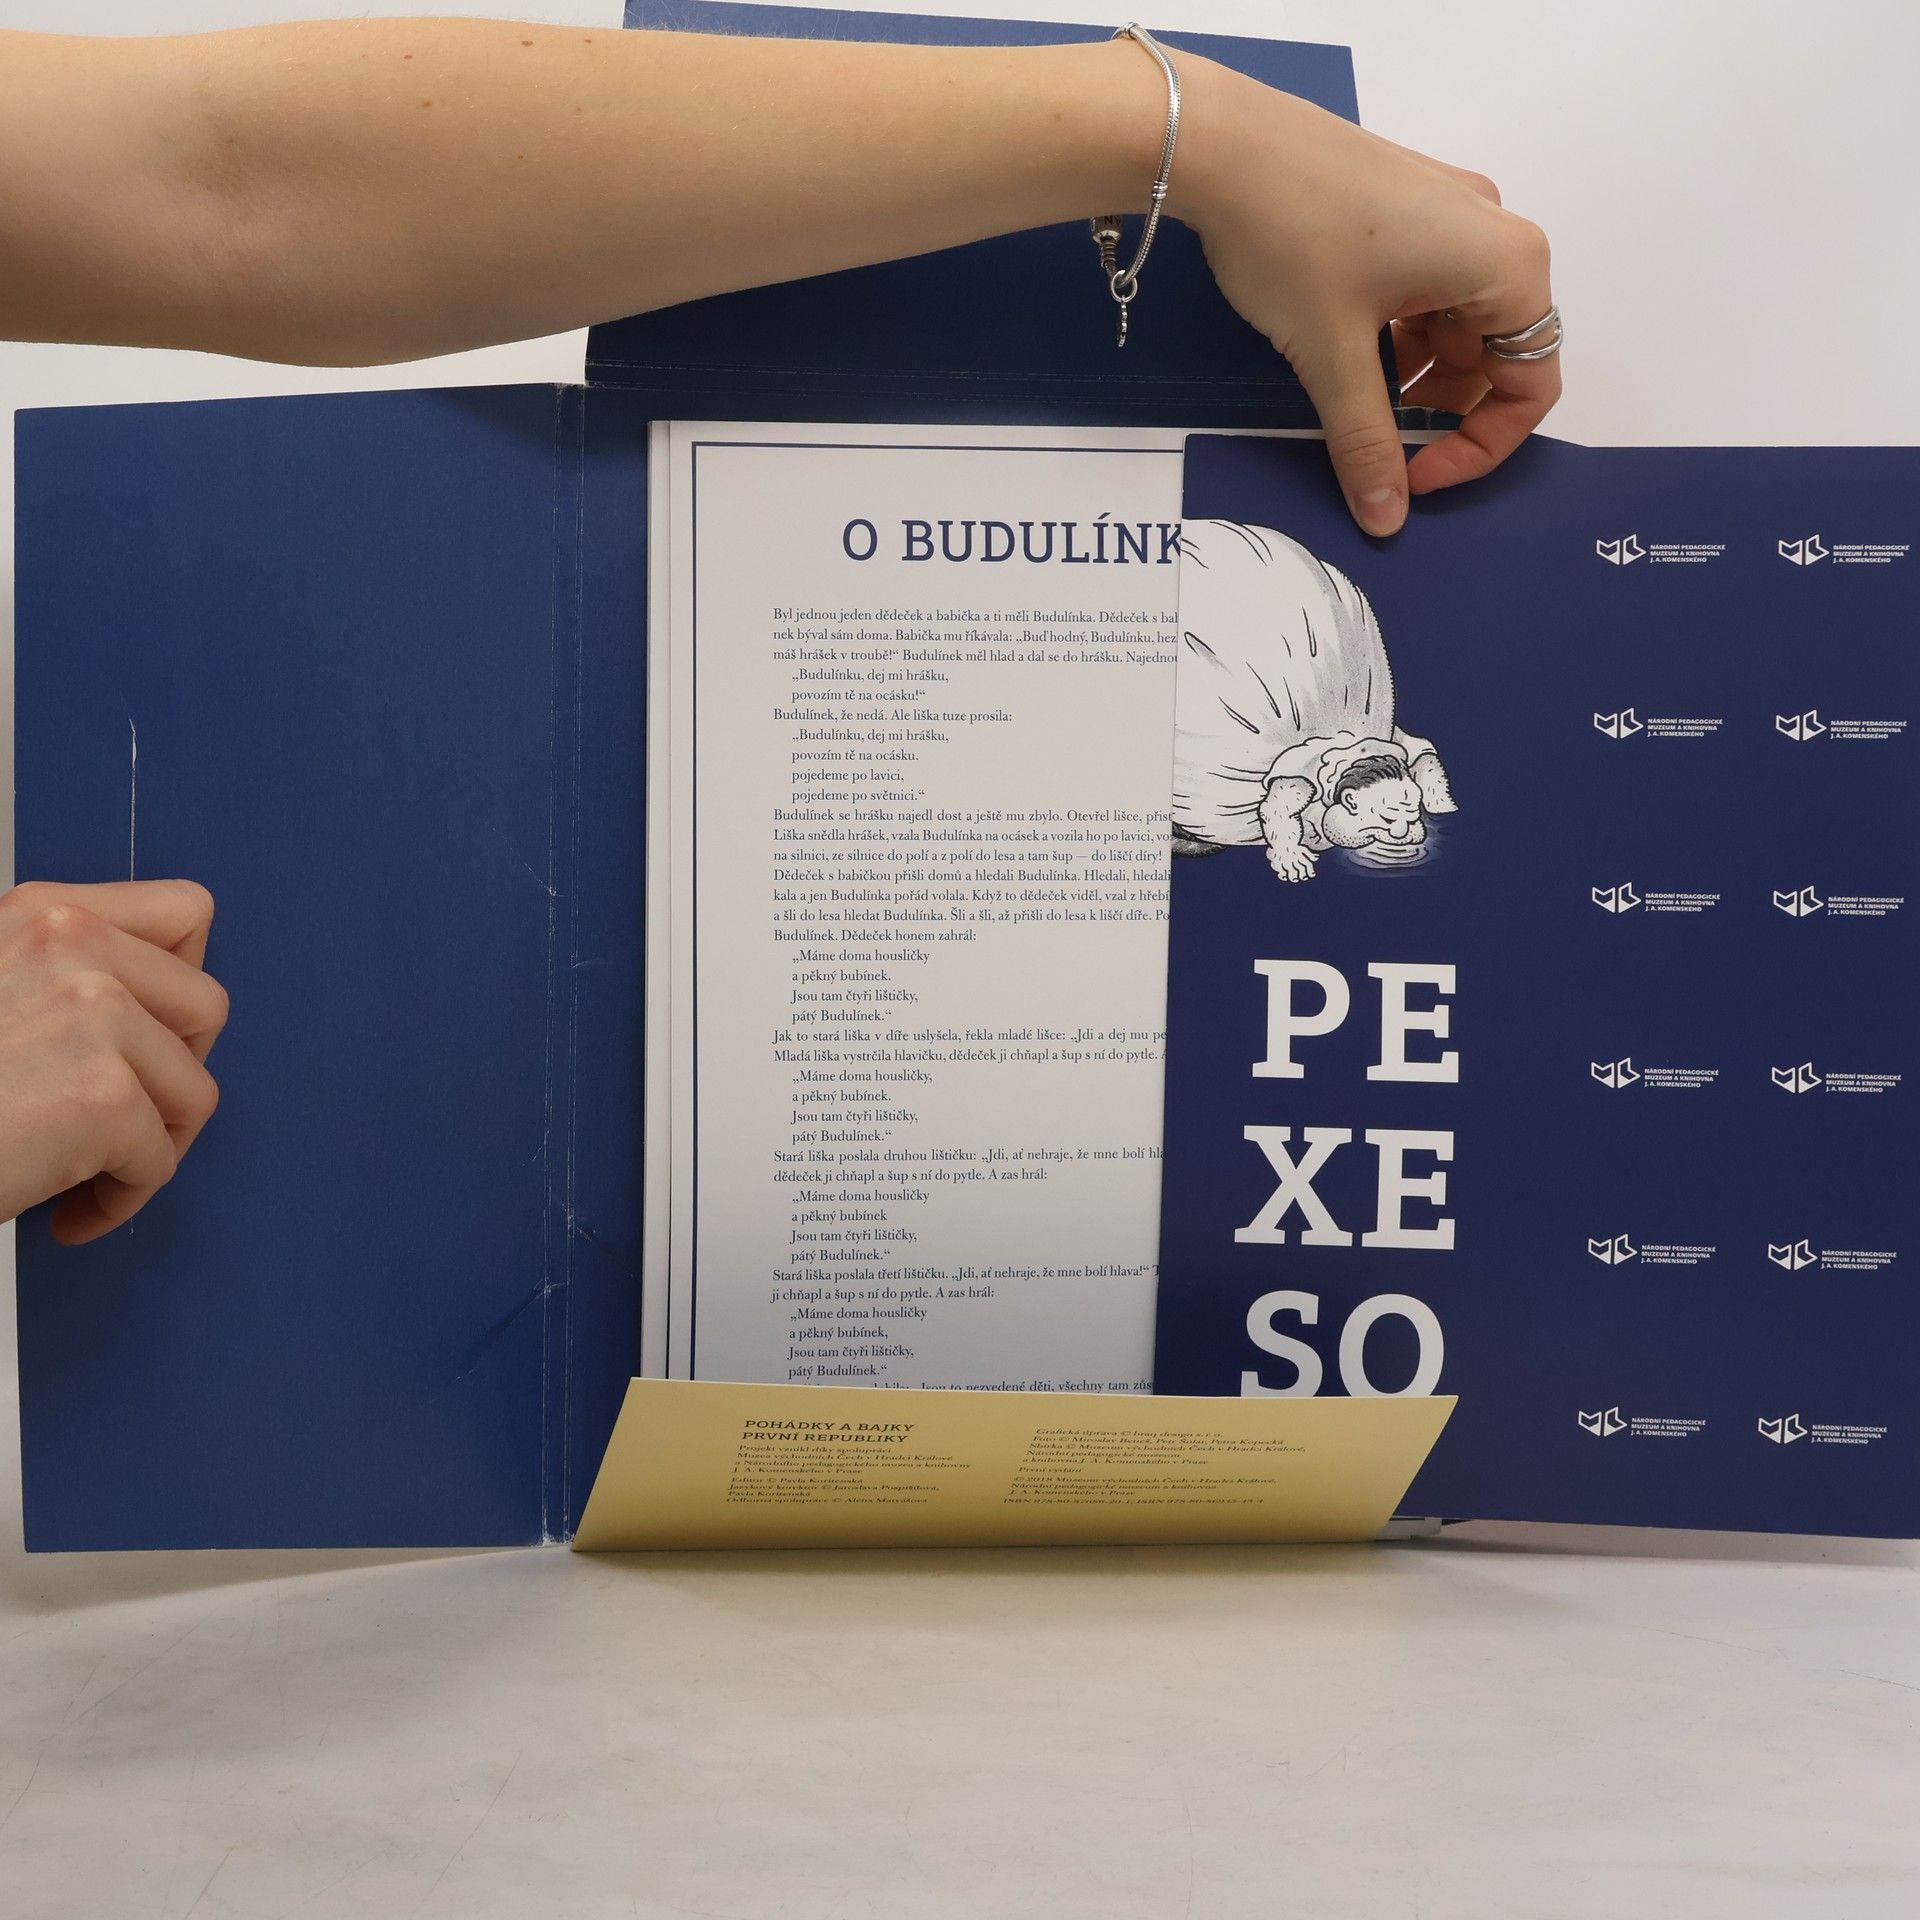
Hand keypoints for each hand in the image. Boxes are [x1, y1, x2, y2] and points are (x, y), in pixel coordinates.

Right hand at [0, 880, 228, 1244]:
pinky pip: (160, 1160)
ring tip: (89, 1170)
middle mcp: (73, 944)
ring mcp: (93, 1014)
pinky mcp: (102, 1093)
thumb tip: (149, 1012)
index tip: (155, 1034)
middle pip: (208, 1006)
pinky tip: (67, 1212)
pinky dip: (121, 1199)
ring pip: (194, 1089)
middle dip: (176, 1072)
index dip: (183, 983)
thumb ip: (60, 977)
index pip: (187, 913)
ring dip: (150, 1143)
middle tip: (125, 1115)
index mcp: (44, 912)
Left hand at [1173, 59, 1561, 536]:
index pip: (1532, 384)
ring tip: (1354, 398)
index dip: (1480, 447)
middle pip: (1497, 355)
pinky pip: (1426, 292)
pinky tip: (1346, 353)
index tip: (1416, 476)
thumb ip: (1366, 442)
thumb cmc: (1292, 241)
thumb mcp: (1332, 356)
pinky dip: (1398, 337)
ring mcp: (1451, 215)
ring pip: (1457, 326)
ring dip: (1416, 377)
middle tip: (1381, 442)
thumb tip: (1386, 518)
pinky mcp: (1408, 209)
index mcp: (1506, 265)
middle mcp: (1494, 234)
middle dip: (1444, 411)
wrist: (1225, 146)